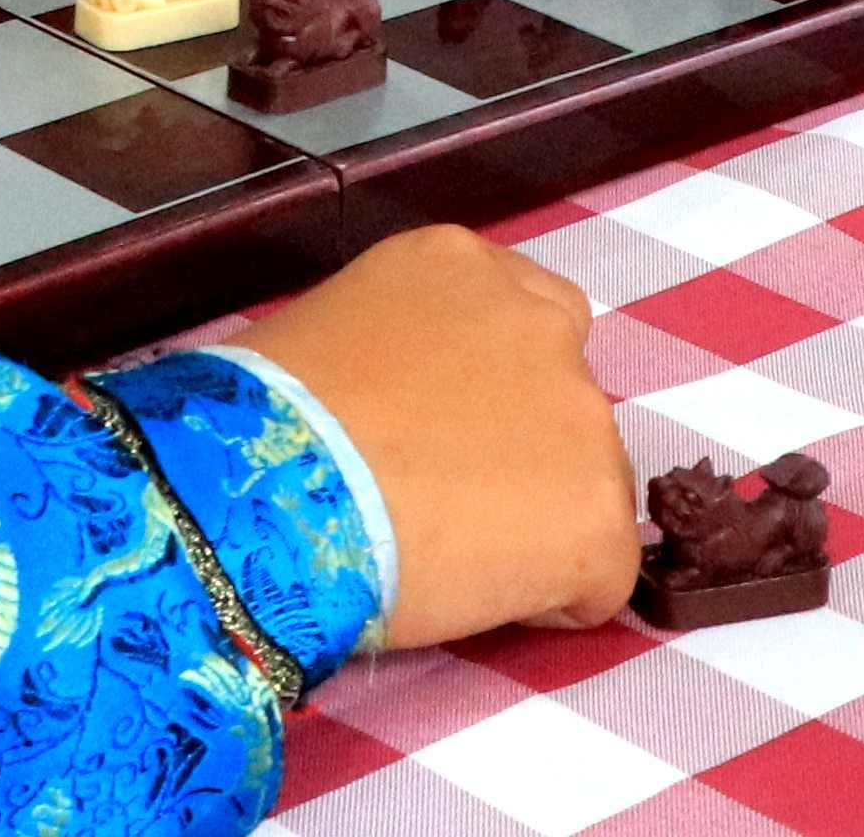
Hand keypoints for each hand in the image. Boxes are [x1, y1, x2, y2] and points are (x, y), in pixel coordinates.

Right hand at [230, 224, 649, 647]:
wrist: (266, 496)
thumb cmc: (262, 422)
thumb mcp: (330, 336)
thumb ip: (400, 351)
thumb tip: (405, 410)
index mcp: (464, 267)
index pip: (523, 322)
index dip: (490, 391)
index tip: (445, 433)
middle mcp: (539, 322)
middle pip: (564, 401)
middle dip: (521, 450)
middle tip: (444, 498)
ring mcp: (582, 415)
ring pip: (587, 484)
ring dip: (537, 516)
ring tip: (451, 553)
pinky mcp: (598, 514)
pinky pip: (600, 575)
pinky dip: (552, 596)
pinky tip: (474, 597)